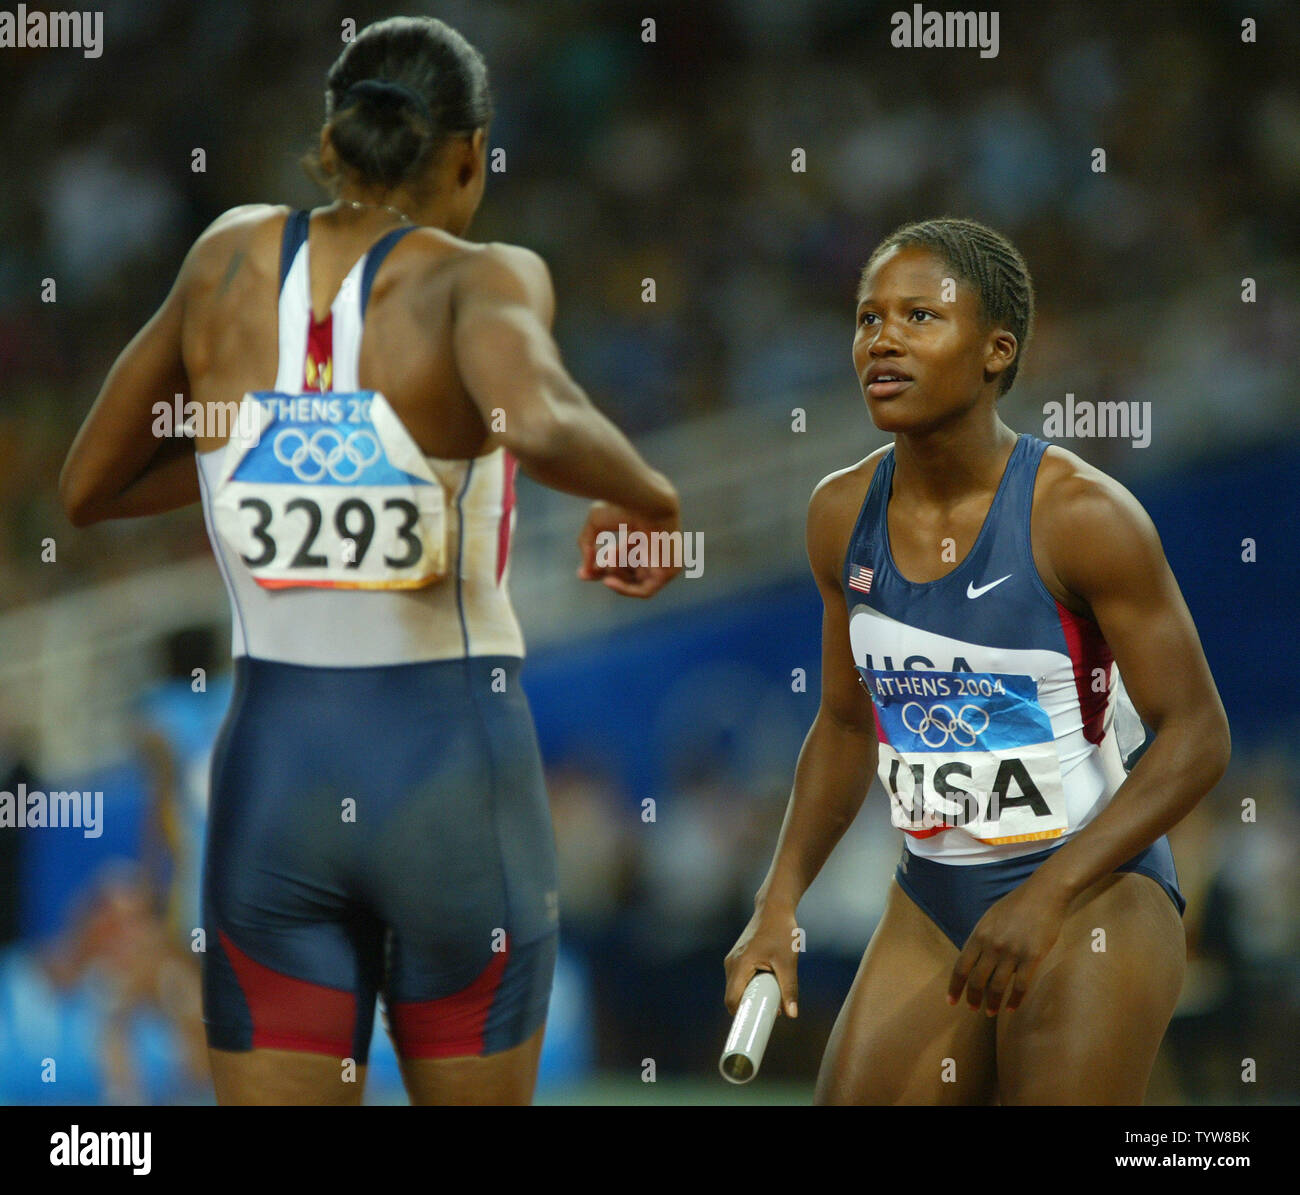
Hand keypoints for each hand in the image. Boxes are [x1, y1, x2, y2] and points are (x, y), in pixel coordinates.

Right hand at [576, 500, 681, 597]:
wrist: (645, 500)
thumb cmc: (622, 506)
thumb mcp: (596, 523)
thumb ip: (587, 545)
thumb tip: (584, 570)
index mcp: (643, 535)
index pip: (622, 560)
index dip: (601, 568)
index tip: (582, 573)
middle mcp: (655, 550)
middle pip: (628, 572)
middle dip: (607, 571)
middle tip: (591, 568)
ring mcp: (664, 562)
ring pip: (634, 581)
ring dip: (614, 574)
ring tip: (607, 559)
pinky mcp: (669, 571)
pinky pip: (645, 591)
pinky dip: (625, 589)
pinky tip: (608, 580)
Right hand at [724, 903, 799, 1019]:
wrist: (774, 907)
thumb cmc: (781, 931)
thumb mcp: (788, 962)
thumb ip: (789, 989)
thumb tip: (792, 1015)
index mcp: (740, 965)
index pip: (732, 1000)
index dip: (742, 1015)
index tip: (755, 1024)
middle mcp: (731, 963)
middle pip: (734, 995)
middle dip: (751, 1005)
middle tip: (772, 1010)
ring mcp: (733, 959)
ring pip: (737, 987)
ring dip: (753, 994)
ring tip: (774, 994)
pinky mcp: (738, 956)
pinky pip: (741, 978)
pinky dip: (752, 985)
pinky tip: (769, 983)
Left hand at [947, 874, 1070, 1015]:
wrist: (1043, 894)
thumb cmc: (1016, 905)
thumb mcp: (989, 918)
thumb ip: (980, 939)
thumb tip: (973, 961)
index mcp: (979, 935)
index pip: (961, 967)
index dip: (955, 987)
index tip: (951, 1001)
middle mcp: (992, 945)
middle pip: (977, 980)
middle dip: (973, 999)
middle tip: (973, 1009)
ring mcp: (1012, 952)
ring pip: (997, 987)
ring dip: (992, 1003)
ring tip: (990, 1012)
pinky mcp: (1032, 957)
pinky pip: (1020, 986)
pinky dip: (1014, 1000)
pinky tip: (1011, 1008)